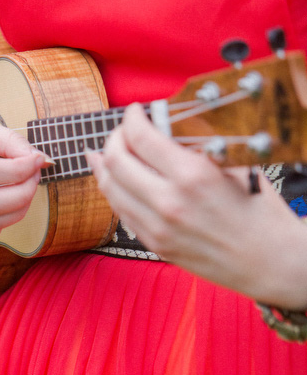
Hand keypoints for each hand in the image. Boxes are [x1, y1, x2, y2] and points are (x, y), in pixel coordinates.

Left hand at [86, 104, 306, 308]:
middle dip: (113, 138)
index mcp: (192, 176)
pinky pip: (121, 213)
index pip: (140, 137)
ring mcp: (158, 228)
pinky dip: (114, 192)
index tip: (135, 111)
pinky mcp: (155, 245)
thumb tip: (166, 129)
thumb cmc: (260, 213)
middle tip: (122, 131)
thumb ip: (197, 148)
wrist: (270, 262)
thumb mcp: (235, 168)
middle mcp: (169, 203)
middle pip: (116, 161)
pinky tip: (114, 181)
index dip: (131, 118)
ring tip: (105, 153)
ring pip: (110, 189)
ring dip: (105, 166)